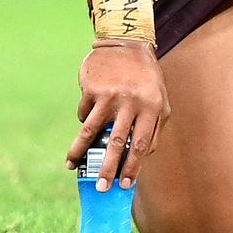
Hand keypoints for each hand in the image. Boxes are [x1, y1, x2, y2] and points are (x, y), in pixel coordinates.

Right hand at [66, 41, 170, 190]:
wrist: (128, 44)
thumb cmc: (146, 78)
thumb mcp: (160, 100)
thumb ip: (155, 127)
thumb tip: (143, 157)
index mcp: (152, 107)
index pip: (141, 144)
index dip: (133, 167)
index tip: (125, 185)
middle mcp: (131, 102)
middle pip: (117, 143)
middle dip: (107, 169)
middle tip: (101, 188)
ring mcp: (110, 95)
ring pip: (92, 131)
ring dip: (80, 152)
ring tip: (73, 165)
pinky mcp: (93, 88)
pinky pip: (84, 113)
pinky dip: (84, 120)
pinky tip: (85, 122)